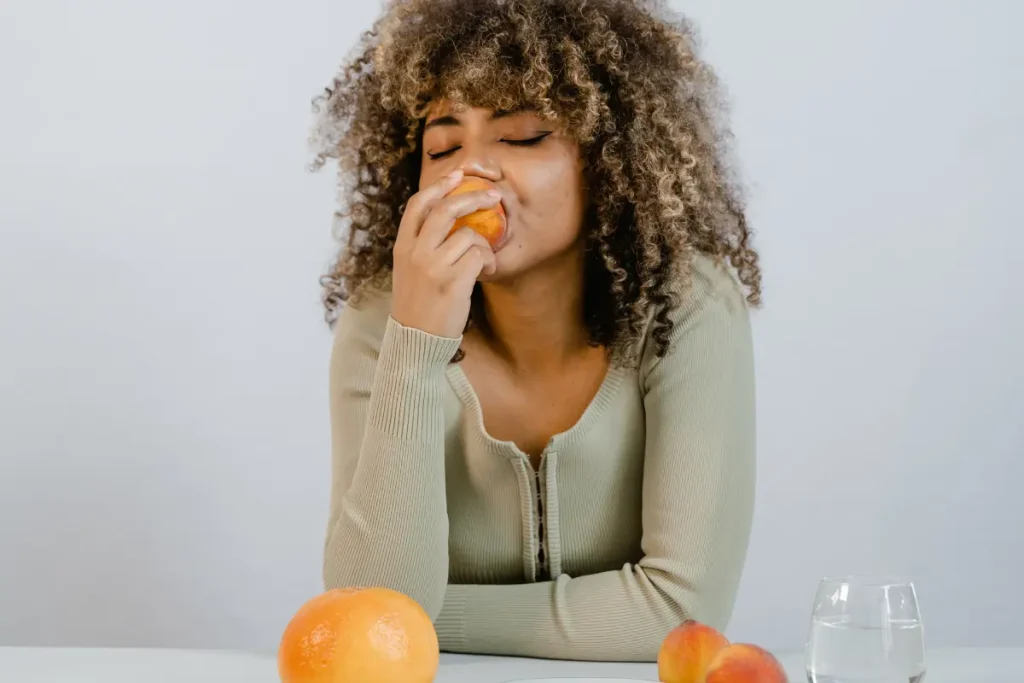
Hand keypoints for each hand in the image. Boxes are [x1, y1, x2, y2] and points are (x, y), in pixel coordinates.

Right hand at [391, 169, 499, 337]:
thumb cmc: (418, 306)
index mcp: (402, 247)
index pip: (418, 205)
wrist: (415, 341)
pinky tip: (487, 272)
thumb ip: (422, 246)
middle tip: (493, 196)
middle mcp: (415, 253)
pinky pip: (479, 256)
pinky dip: (489, 261)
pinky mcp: (452, 282)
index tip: (458, 175)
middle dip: (473, 197)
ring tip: (485, 261)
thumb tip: (448, 219)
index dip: (439, 185)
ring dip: (485, 245)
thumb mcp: (409, 271)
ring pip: (469, 234)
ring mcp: (433, 267)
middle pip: (446, 209)